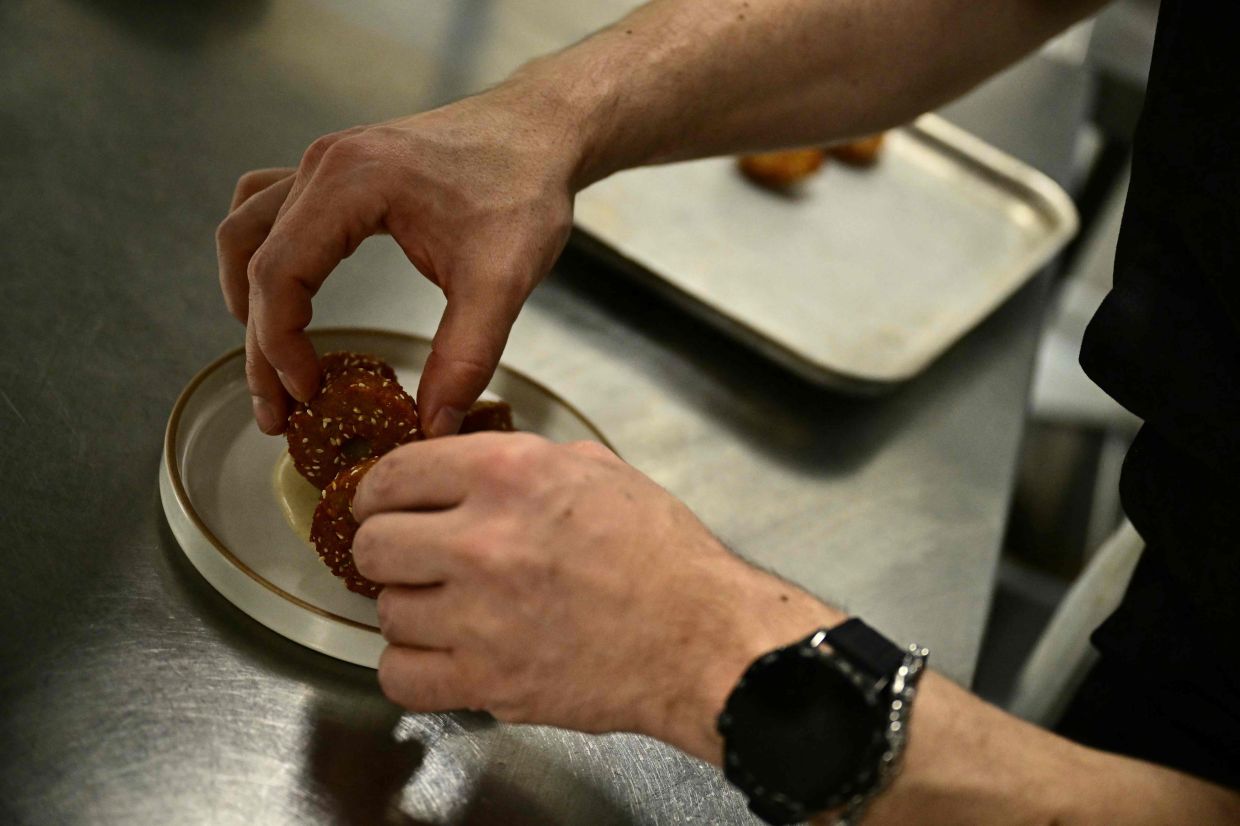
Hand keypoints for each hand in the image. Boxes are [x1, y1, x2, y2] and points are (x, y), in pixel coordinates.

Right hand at [215, 89, 580, 435]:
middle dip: (258, 342)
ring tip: (270, 361)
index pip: (278, 273)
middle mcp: (326, 165)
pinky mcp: (342, 171)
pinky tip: (283, 296)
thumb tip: (434, 426)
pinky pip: (270, 208)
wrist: (542, 130)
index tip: (309, 395)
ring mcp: (328, 163)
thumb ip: (466, 356)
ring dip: (248, 296)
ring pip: (248, 229)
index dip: (280, 345)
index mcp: (351, 182)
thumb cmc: (524, 187)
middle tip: (278, 411)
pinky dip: (264, 256)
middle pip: (253, 258)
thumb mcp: (503, 280)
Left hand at [350, 433, 839, 762]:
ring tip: (449, 609)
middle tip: (411, 559)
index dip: (380, 493)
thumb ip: (520, 461)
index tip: (381, 506)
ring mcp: (479, 616)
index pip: (393, 474)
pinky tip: (442, 654)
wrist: (702, 638)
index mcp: (510, 474)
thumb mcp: (597, 470)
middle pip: (372, 545)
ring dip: (412, 610)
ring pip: (385, 612)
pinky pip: (399, 676)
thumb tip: (464, 467)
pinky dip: (413, 668)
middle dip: (388, 551)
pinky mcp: (487, 681)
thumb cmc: (663, 556)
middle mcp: (484, 540)